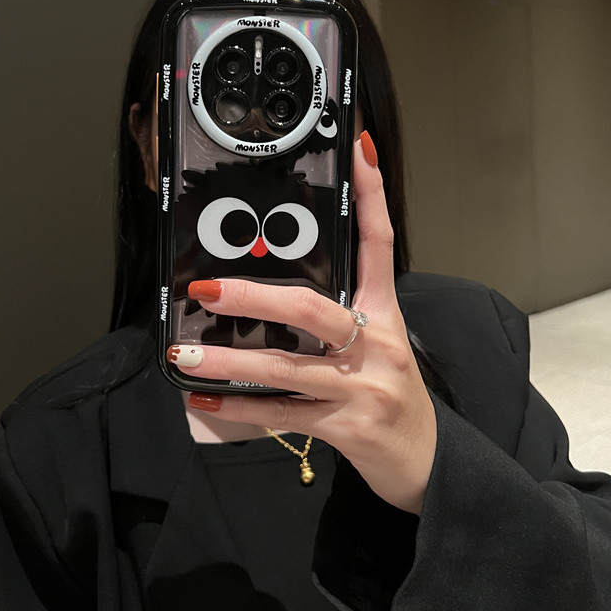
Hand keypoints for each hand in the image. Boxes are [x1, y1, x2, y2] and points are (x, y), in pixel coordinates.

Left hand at [167, 131, 437, 515]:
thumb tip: (273, 286)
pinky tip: (203, 399)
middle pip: (313, 307)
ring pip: (287, 367)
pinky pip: (282, 414)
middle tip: (206, 288)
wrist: (424, 460)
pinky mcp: (346, 425)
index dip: (370, 194)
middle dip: (254, 296)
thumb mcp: (378, 341)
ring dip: (229, 360)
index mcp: (385, 312)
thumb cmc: (389, 391)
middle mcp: (377, 343)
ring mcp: (362, 387)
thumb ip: (338, 312)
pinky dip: (238, 408)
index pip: (379, 241)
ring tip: (186, 352)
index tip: (357, 150)